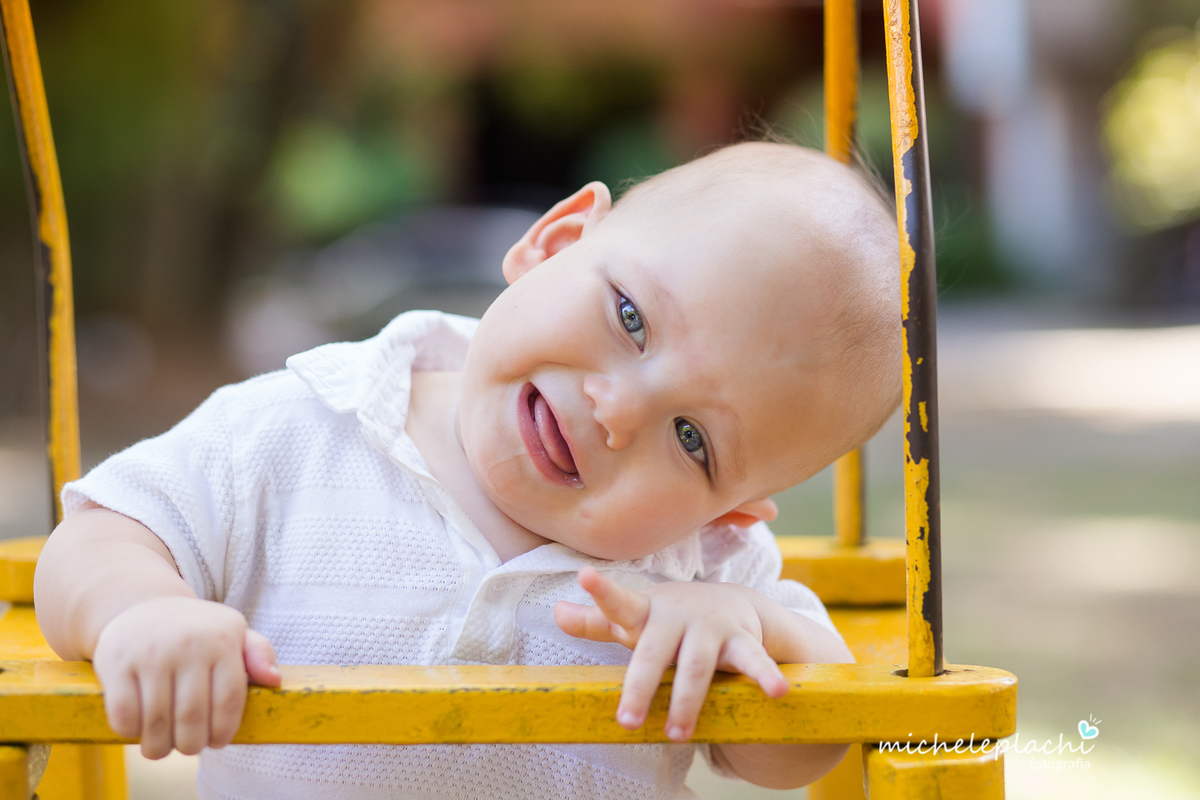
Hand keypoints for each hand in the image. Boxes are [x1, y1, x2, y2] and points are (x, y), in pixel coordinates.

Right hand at [92, 596, 280, 758]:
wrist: (141, 604)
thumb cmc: (196, 629)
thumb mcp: (232, 631)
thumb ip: (258, 654)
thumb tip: (274, 679)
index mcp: (222, 639)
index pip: (229, 700)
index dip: (224, 731)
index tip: (217, 742)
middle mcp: (188, 644)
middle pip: (192, 717)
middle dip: (191, 744)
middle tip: (188, 747)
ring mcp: (151, 653)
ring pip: (156, 722)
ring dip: (159, 746)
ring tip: (162, 747)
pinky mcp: (116, 661)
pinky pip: (124, 714)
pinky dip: (130, 732)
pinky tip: (137, 729)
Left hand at [553, 567, 787, 741]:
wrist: (734, 602)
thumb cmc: (670, 619)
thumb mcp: (637, 619)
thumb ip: (599, 621)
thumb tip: (556, 612)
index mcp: (649, 611)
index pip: (621, 603)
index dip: (602, 593)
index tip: (585, 576)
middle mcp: (678, 616)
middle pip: (655, 652)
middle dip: (641, 686)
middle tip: (627, 721)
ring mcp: (712, 628)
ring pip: (697, 666)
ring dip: (687, 701)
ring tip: (678, 735)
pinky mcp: (743, 641)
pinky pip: (755, 661)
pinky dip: (766, 676)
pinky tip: (777, 692)